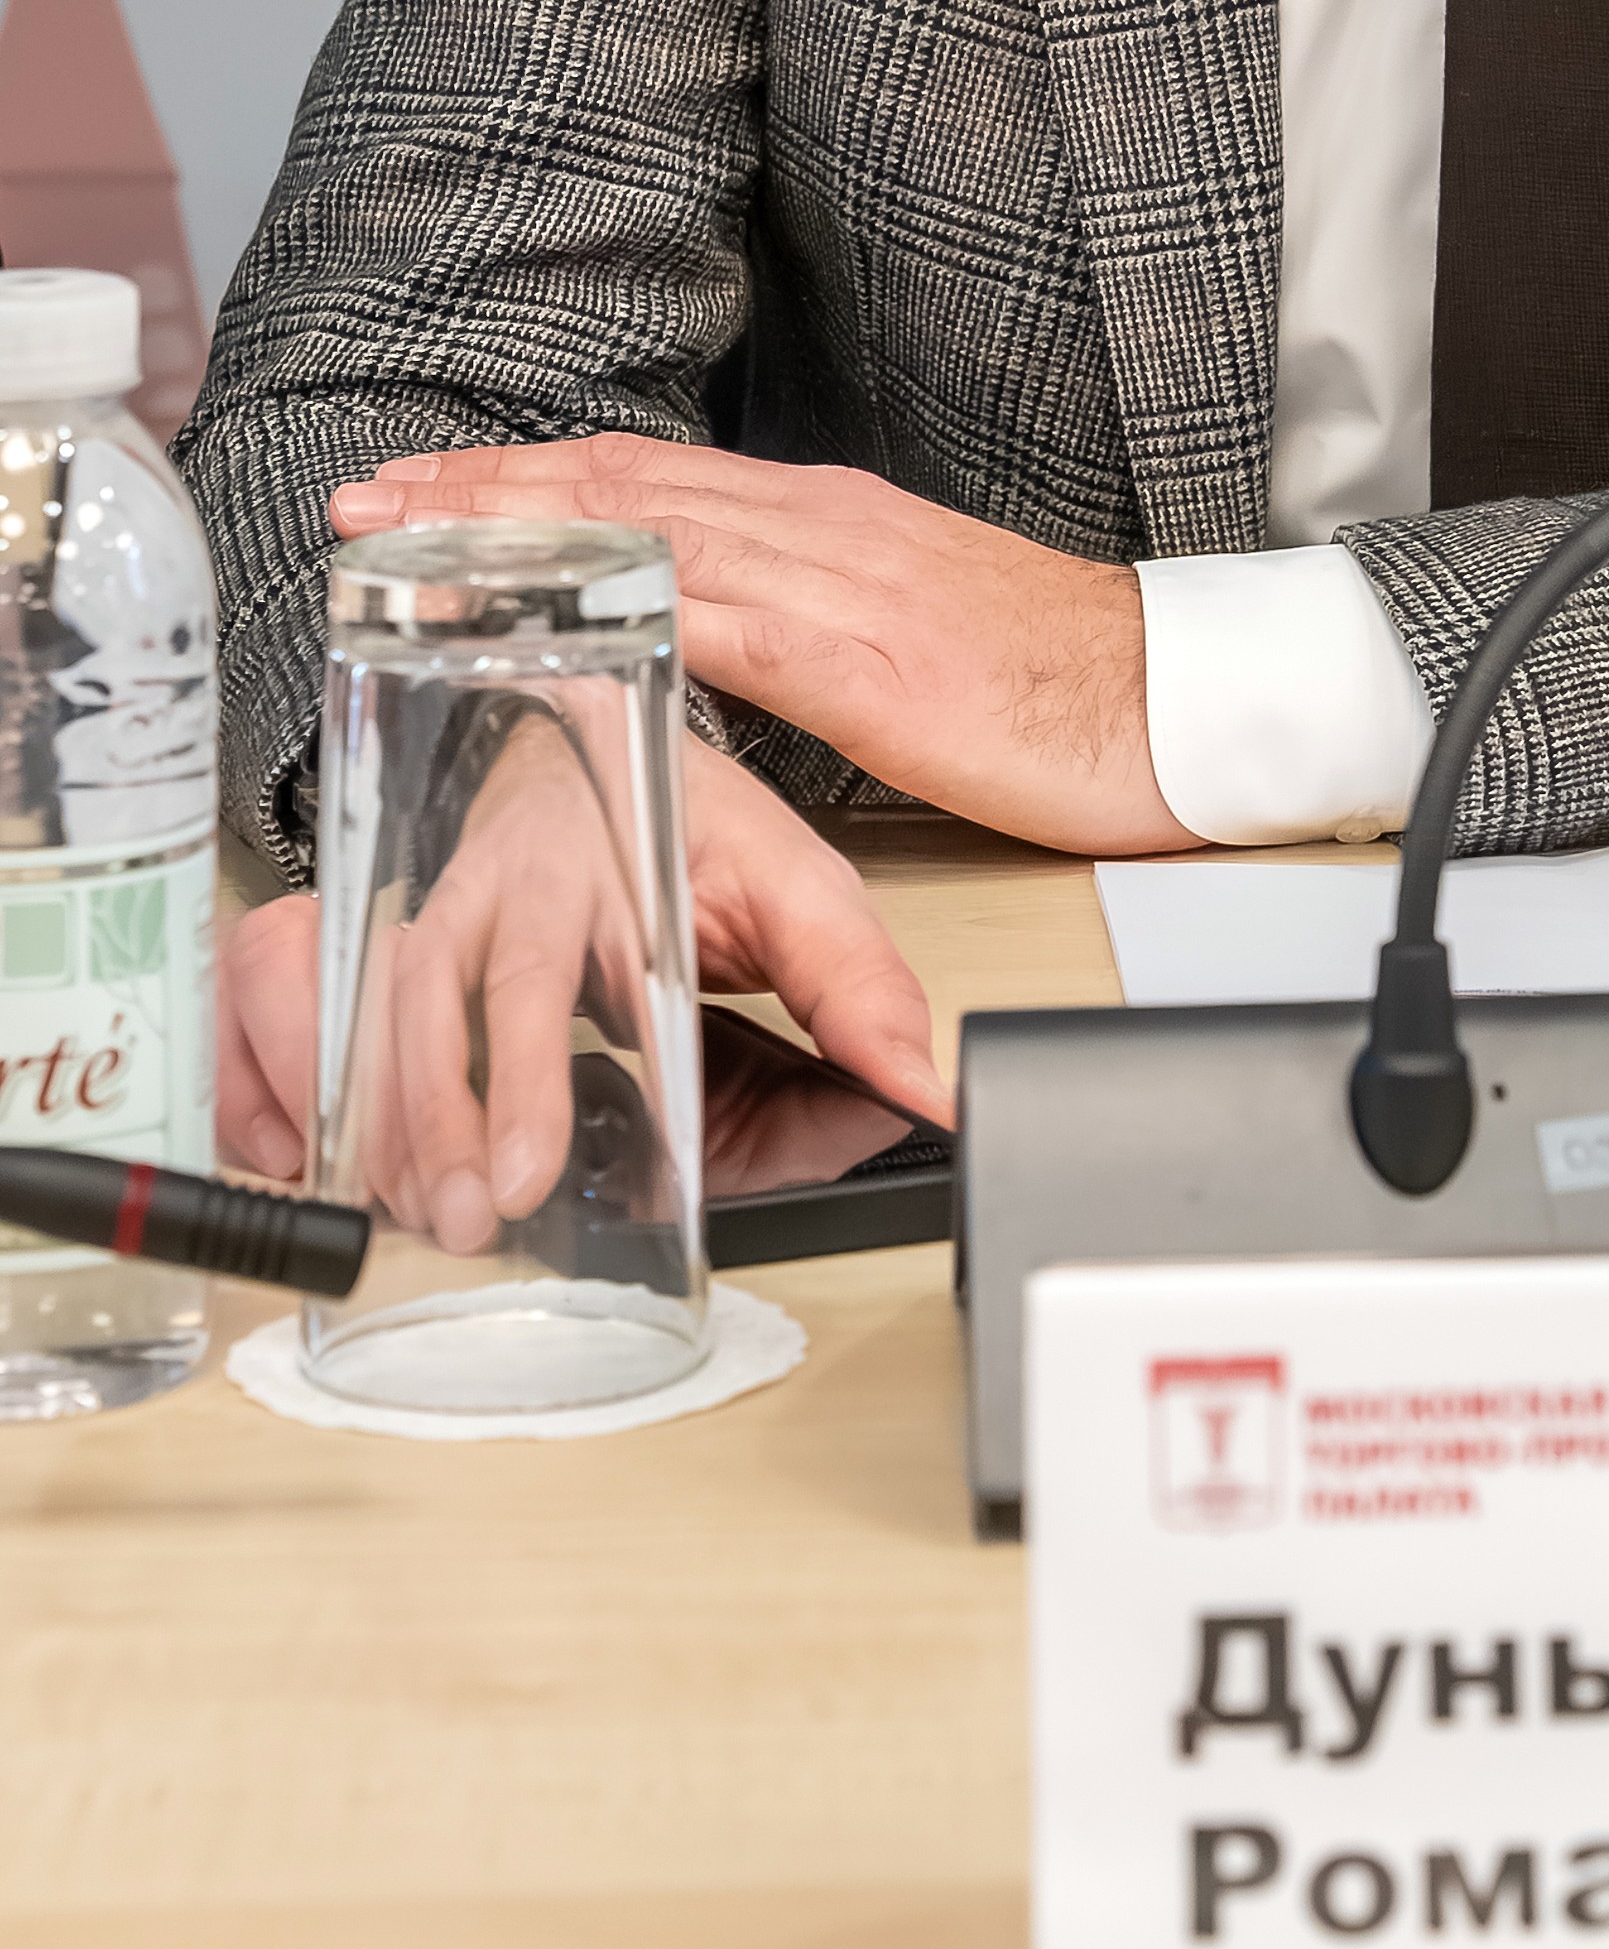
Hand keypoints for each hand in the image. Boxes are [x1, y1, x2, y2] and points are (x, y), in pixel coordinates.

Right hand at [219, 734, 947, 1211]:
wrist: (586, 729)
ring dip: (399, 1124)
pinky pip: (346, 1016)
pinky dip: (354, 1099)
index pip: (549, 966)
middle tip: (473, 1213)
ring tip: (428, 1219)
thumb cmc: (689, 820)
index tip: (525, 1165)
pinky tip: (377, 1173)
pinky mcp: (407, 948)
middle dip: (450, 1116)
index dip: (522, 1071)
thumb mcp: (799, 878)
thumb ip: (858, 983)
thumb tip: (920, 1084)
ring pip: (387, 1010)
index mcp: (600, 857)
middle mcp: (505, 885)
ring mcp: (444, 912)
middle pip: (448, 996)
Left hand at [327, 435, 1198, 854]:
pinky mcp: (865, 662)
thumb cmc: (1062, 678)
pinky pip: (723, 624)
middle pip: (621, 485)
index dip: (528, 477)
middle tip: (373, 499)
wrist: (1178, 696)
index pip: (648, 477)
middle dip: (486, 488)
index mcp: (831, 521)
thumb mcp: (915, 627)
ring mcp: (840, 586)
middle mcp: (822, 528)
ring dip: (519, 528)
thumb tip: (728, 628)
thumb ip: (818, 614)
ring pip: (647, 529)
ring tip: (414, 538)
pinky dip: (624, 607)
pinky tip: (556, 614)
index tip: (429, 487)